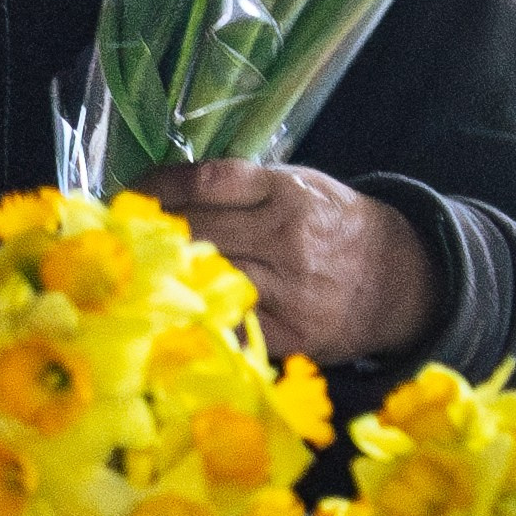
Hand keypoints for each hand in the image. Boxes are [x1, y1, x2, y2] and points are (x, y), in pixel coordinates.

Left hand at [139, 160, 438, 367]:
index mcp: (288, 193)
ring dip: (164, 275)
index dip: (159, 186)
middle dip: (152, 231)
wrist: (396, 279)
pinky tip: (168, 308)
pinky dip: (196, 315)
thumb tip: (167, 191)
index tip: (130, 192)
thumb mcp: (300, 187)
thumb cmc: (332, 227)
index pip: (208, 182)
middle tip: (118, 233)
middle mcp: (287, 238)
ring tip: (134, 270)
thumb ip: (243, 188)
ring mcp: (288, 289)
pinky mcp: (288, 333)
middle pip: (198, 230)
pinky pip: (228, 324)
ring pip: (207, 278)